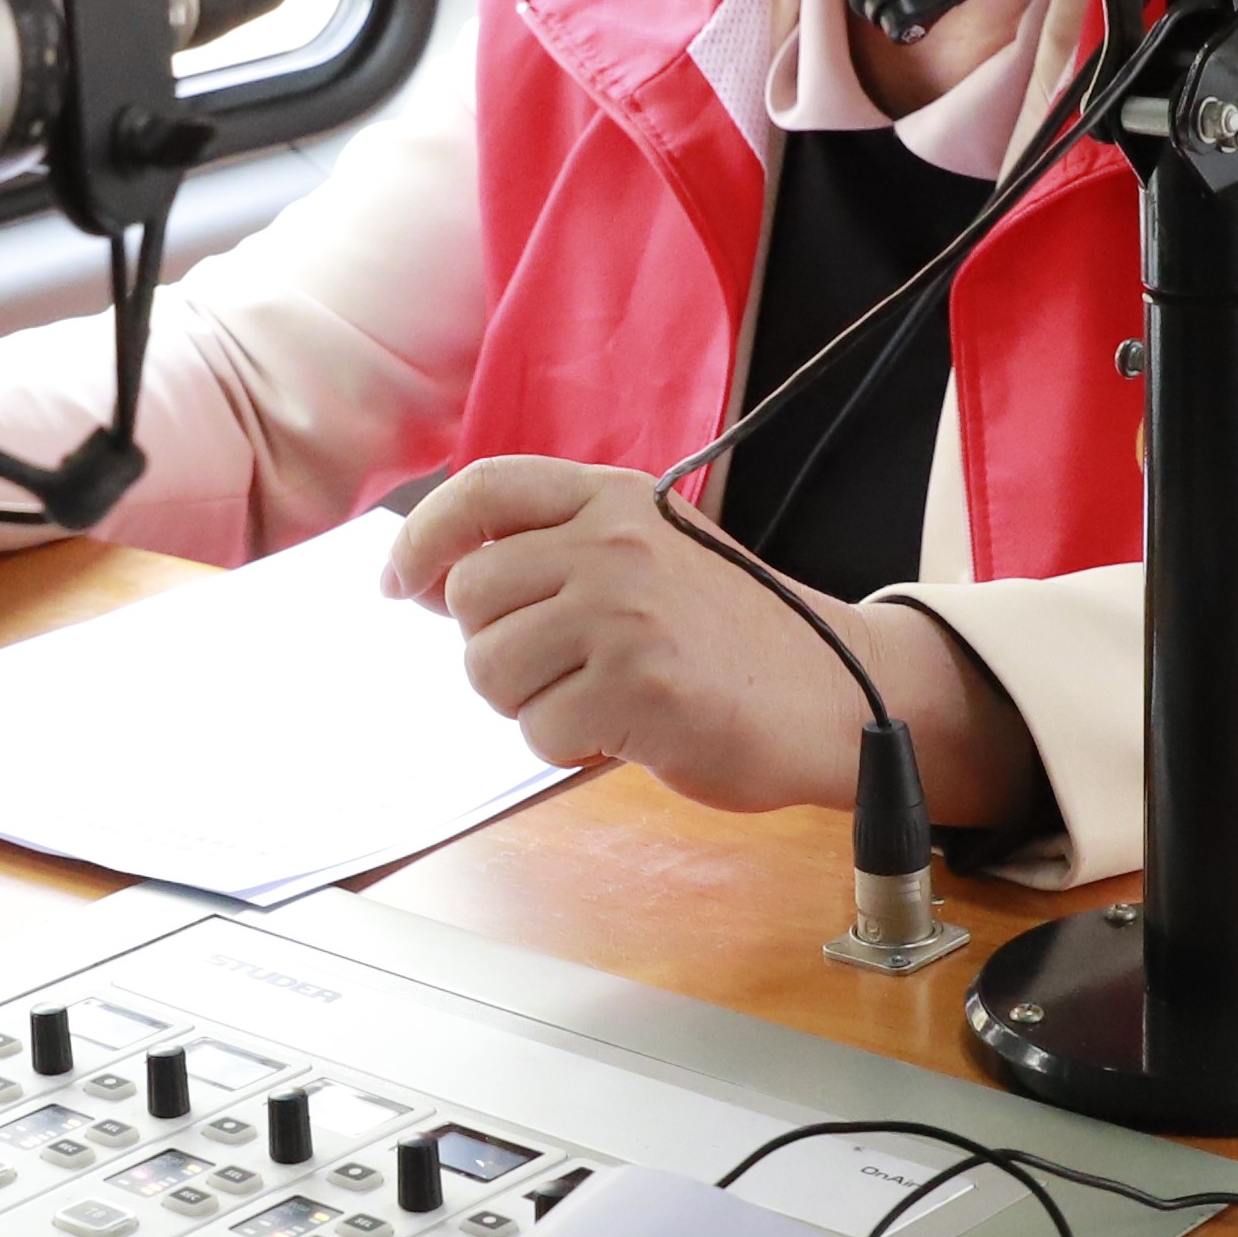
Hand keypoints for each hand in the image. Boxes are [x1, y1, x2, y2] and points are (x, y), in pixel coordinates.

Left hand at [384, 457, 1038, 826]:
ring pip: (491, 669)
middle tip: (552, 672)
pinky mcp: (637, 687)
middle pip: (471, 596)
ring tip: (595, 699)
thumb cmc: (731, 636)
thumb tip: (438, 579)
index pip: (483, 490)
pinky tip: (623, 731)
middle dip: (492, 650)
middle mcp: (613, 544)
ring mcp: (624, 613)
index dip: (424, 539)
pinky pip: (539, 729)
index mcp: (613, 500)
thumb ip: (560, 549)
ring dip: (527, 703)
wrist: (835, 691)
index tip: (402, 585)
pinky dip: (568, 747)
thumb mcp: (650, 554)